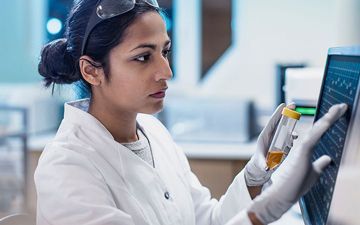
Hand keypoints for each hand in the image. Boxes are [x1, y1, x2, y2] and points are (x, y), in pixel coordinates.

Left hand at [244, 103, 296, 186]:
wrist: (262, 168)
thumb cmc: (259, 164)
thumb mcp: (260, 164)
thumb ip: (263, 165)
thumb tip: (266, 168)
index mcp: (264, 137)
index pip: (271, 122)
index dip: (277, 113)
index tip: (283, 105)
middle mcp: (271, 136)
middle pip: (280, 122)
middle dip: (286, 113)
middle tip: (293, 104)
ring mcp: (277, 139)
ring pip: (285, 129)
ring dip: (291, 126)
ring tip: (295, 129)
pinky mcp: (282, 143)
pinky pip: (288, 137)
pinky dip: (292, 136)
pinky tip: (295, 137)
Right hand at [247, 103, 347, 224]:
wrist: (282, 194)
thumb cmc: (294, 185)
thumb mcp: (313, 173)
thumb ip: (319, 164)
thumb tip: (327, 158)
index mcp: (305, 149)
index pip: (319, 133)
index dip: (329, 123)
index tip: (339, 114)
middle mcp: (303, 145)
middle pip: (319, 128)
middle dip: (331, 116)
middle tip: (342, 106)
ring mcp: (301, 147)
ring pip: (317, 129)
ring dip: (329, 118)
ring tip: (339, 108)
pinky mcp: (302, 151)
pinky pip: (314, 136)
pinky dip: (322, 127)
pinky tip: (330, 119)